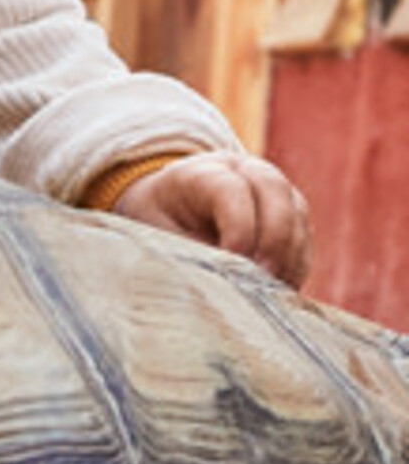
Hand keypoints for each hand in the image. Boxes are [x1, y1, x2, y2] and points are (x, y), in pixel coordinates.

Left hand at [113, 151, 312, 286]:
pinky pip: (305, 238)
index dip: (238, 227)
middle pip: (274, 190)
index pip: (231, 188)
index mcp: (202, 171)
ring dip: (289, 257)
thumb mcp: (158, 233)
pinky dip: (297, 265)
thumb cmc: (160, 221)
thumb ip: (188, 253)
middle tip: (263, 279)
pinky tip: (280, 291)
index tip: (233, 262)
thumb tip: (220, 286)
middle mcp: (243, 171)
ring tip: (271, 292)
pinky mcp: (290, 215)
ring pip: (297, 215)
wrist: (170, 207)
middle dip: (274, 239)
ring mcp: (271, 190)